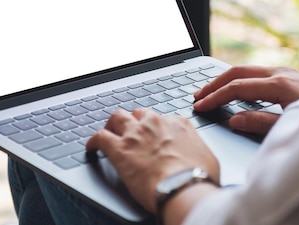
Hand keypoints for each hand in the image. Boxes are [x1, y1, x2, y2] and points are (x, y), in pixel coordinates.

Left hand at [85, 108, 219, 212]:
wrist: (184, 186)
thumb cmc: (198, 177)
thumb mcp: (207, 158)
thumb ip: (198, 152)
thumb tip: (199, 161)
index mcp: (177, 124)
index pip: (163, 119)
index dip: (156, 129)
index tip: (155, 137)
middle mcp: (155, 123)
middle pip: (138, 113)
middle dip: (134, 120)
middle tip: (131, 132)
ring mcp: (135, 133)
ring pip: (117, 117)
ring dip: (113, 125)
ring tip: (109, 132)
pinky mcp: (119, 148)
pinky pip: (99, 137)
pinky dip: (93, 141)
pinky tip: (91, 147)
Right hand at [193, 65, 298, 134]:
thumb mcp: (292, 128)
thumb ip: (260, 122)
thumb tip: (233, 118)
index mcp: (279, 84)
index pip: (236, 88)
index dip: (215, 97)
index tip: (199, 106)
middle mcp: (281, 72)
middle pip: (237, 71)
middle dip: (213, 83)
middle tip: (196, 95)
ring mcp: (287, 71)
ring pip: (247, 69)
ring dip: (225, 79)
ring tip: (209, 91)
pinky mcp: (291, 75)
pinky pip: (258, 72)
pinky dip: (240, 79)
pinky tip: (235, 89)